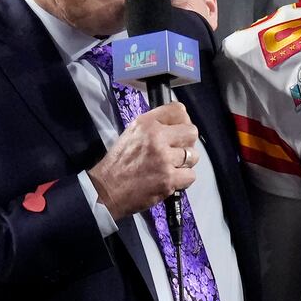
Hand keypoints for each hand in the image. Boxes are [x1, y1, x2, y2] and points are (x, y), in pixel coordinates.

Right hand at [85, 100, 199, 218]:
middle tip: (177, 152)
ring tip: (172, 167)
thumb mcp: (132, 132)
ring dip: (185, 163)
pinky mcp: (168, 179)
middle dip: (187, 143)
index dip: (183, 121)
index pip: (178, 110)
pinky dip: (183, 180)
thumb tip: (178, 123)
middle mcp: (157, 137)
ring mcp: (164, 159)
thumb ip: (155, 125)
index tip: (179, 130)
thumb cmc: (119, 162)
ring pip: (193, 156)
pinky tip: (171, 179)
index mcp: (147, 123)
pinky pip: (190, 176)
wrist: (106, 190)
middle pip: (191, 132)